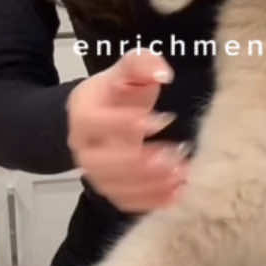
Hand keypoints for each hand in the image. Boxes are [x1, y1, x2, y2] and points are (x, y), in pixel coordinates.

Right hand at [66, 49, 189, 213]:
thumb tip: (162, 73)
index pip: (95, 122)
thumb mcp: (127, 70)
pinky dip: (152, 202)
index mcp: (82, 115)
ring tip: (182, 173)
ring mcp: (95, 173)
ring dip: (150, 185)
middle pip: (102, 163)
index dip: (126, 123)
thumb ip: (142, 64)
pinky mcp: (111, 190)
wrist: (102, 117)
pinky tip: (178, 192)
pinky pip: (127, 202)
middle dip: (140, 163)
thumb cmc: (117, 93)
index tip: (164, 119)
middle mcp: (83, 148)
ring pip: (115, 187)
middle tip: (176, 155)